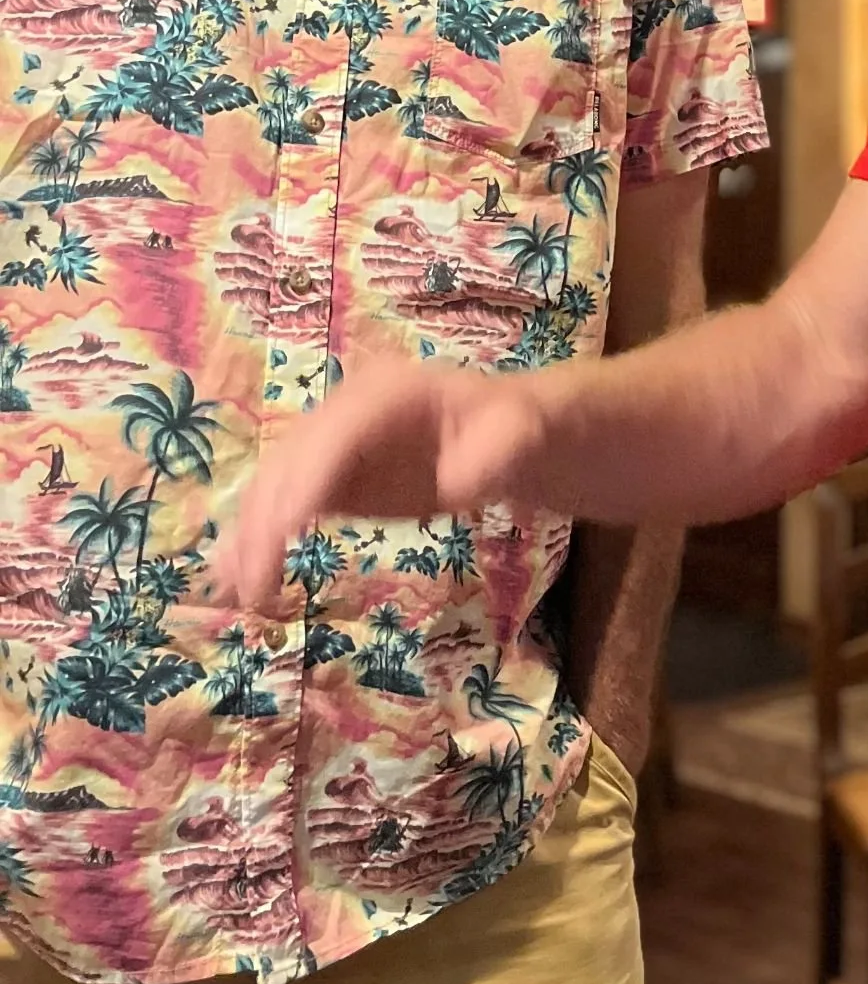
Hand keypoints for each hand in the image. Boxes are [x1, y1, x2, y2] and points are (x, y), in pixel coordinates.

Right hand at [224, 357, 554, 611]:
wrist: (509, 434)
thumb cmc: (515, 431)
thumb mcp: (520, 437)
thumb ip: (495, 455)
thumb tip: (457, 481)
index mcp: (390, 392)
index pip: (339, 432)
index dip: (310, 475)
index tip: (286, 527)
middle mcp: (347, 410)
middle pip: (294, 459)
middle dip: (267, 518)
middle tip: (255, 582)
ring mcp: (332, 443)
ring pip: (275, 484)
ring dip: (249, 535)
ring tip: (233, 590)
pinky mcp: (328, 477)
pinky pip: (281, 504)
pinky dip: (255, 539)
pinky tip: (231, 579)